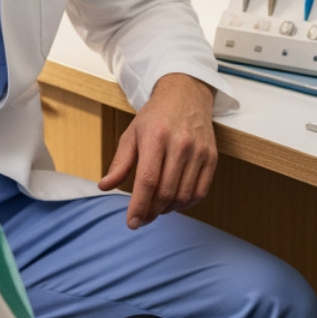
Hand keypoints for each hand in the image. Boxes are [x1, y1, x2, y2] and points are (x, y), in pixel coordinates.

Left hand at [98, 73, 217, 227]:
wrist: (186, 94)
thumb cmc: (155, 116)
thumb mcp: (132, 134)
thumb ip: (120, 162)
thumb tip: (105, 186)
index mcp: (155, 136)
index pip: (147, 180)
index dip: (139, 206)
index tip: (132, 222)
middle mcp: (180, 143)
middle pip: (166, 191)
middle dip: (151, 211)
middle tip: (142, 217)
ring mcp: (199, 151)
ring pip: (184, 195)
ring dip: (168, 209)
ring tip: (157, 208)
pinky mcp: (212, 156)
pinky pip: (201, 192)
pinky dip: (187, 203)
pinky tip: (175, 201)